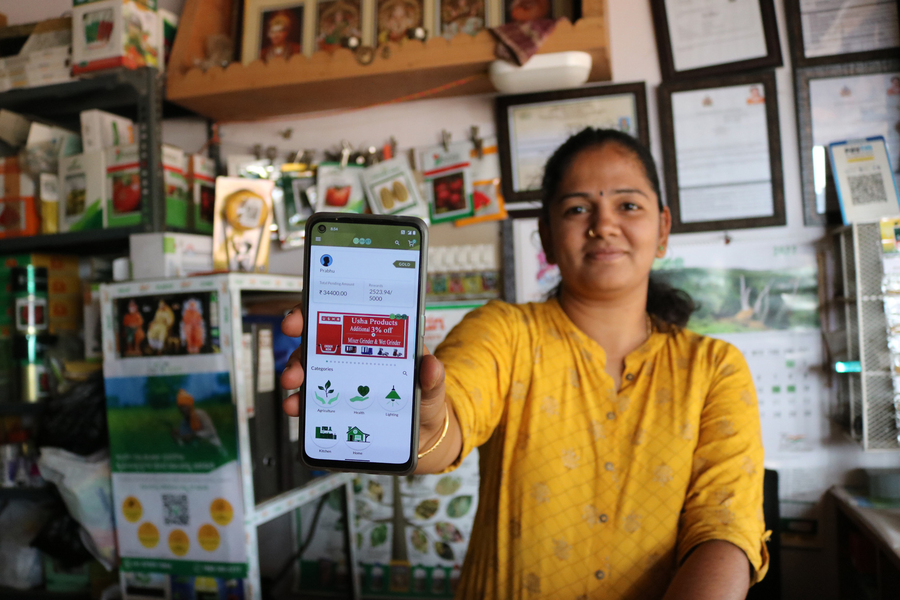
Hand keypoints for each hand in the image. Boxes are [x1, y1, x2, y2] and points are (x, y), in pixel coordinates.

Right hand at [280, 304, 448, 437]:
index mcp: (375, 340)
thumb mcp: (432, 388)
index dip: (317, 309)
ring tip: (294, 389)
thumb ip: (432, 378)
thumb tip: (431, 365)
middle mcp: (352, 355)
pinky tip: (297, 408)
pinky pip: (312, 400)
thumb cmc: (424, 402)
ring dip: (295, 375)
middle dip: (299, 343)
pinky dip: (300, 403)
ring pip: (309, 369)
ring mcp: (340, 379)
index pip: (342, 314)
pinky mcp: (334, 404)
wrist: (420, 435)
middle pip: (319, 339)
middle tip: (293, 353)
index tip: (301, 317)